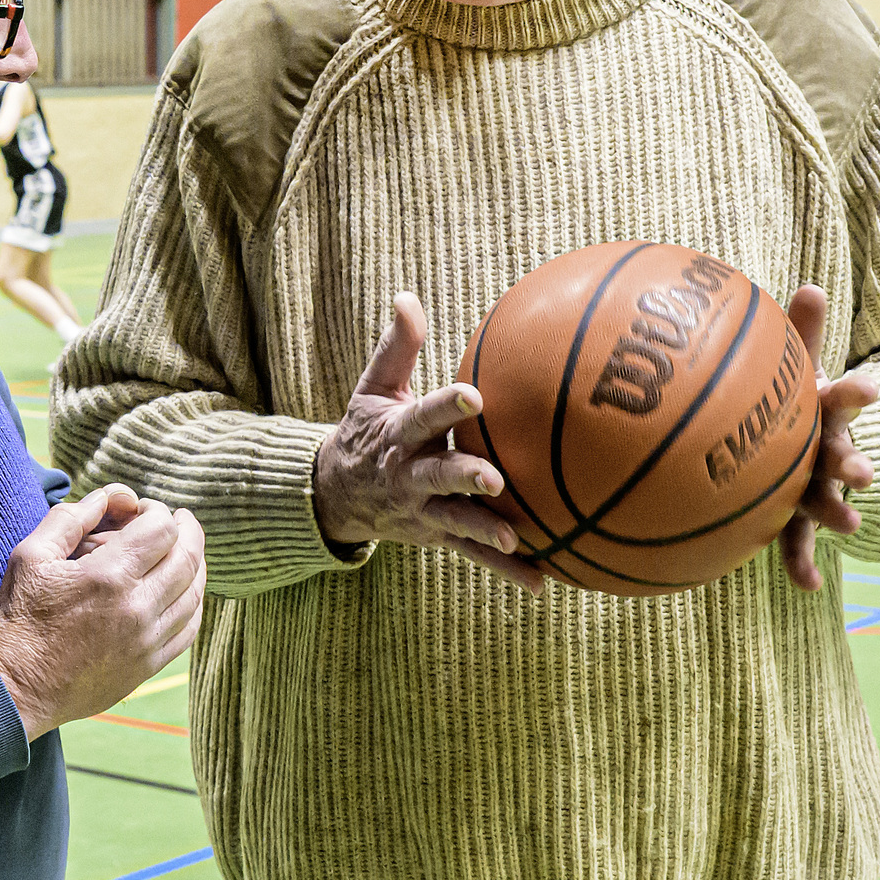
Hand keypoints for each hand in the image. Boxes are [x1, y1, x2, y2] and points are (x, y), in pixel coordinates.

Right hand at [0, 487, 205, 739]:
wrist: (16, 687)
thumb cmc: (20, 619)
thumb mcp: (31, 555)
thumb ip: (71, 518)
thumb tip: (109, 496)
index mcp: (109, 576)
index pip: (163, 529)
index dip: (159, 512)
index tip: (145, 511)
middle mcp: (136, 608)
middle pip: (187, 558)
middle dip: (188, 531)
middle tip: (181, 521)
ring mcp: (147, 640)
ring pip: (194, 594)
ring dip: (195, 565)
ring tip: (185, 551)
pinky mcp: (148, 665)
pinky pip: (189, 629)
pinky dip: (193, 603)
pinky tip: (183, 592)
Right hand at [311, 291, 541, 587]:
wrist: (336, 496)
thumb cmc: (367, 430)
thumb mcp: (373, 388)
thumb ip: (396, 346)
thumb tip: (407, 296)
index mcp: (398, 435)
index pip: (423, 418)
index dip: (446, 407)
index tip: (473, 395)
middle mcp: (409, 476)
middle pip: (438, 476)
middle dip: (464, 477)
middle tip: (494, 478)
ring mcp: (423, 510)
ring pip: (456, 521)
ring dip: (484, 531)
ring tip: (512, 538)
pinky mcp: (438, 536)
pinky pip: (474, 554)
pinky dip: (507, 569)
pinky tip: (543, 582)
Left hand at [775, 285, 879, 593]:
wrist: (799, 445)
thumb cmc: (794, 402)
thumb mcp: (798, 367)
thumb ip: (800, 333)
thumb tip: (810, 285)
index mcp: (825, 413)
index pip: (843, 398)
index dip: (856, 394)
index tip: (869, 389)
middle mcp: (828, 453)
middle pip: (843, 457)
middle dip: (854, 464)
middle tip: (861, 473)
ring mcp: (815, 488)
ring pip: (826, 502)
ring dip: (838, 513)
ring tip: (849, 524)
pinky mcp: (797, 520)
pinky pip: (797, 543)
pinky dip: (803, 564)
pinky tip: (807, 587)